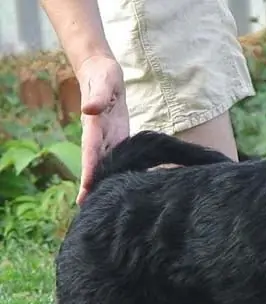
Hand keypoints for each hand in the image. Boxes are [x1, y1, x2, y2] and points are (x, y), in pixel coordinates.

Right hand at [75, 55, 128, 204]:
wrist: (104, 73)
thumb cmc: (103, 76)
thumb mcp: (103, 82)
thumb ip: (97, 97)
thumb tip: (89, 110)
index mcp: (94, 126)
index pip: (90, 153)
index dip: (88, 172)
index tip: (86, 190)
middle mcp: (99, 136)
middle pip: (95, 165)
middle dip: (92, 186)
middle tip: (89, 209)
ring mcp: (108, 138)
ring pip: (105, 164)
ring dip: (103, 183)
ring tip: (101, 204)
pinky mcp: (118, 137)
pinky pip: (117, 158)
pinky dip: (116, 172)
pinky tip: (120, 186)